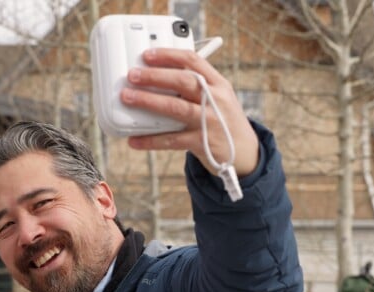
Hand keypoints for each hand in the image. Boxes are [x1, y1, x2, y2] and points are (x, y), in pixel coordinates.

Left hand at [120, 48, 258, 177]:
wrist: (245, 153)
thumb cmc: (224, 121)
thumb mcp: (219, 98)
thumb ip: (196, 87)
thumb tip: (157, 78)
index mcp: (219, 84)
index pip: (193, 61)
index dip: (168, 56)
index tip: (147, 55)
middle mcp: (215, 100)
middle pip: (183, 81)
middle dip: (155, 76)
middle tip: (132, 75)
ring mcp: (209, 122)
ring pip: (176, 108)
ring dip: (149, 101)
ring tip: (128, 97)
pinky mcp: (202, 143)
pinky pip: (171, 140)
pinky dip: (151, 140)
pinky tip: (135, 139)